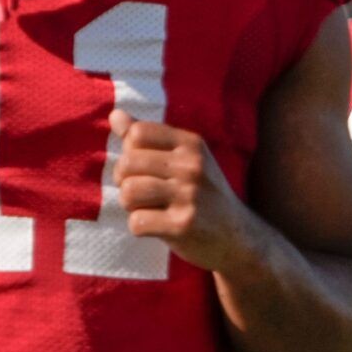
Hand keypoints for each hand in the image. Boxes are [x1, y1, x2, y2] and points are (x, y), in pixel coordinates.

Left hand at [112, 111, 244, 271]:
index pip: (138, 133)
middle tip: (142, 193)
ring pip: (128, 192)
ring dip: (131, 205)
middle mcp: (192, 166)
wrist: (236, 236)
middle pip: (127, 163)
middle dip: (125, 181)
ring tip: (149, 208)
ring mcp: (189, 196)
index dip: (130, 152)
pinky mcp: (183, 225)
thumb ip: (148, 137)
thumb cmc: (203, 193)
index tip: (143, 168)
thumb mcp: (185, 159)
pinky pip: (137, 222)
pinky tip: (157, 226)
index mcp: (192, 144)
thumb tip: (115, 114)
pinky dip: (140, 227)